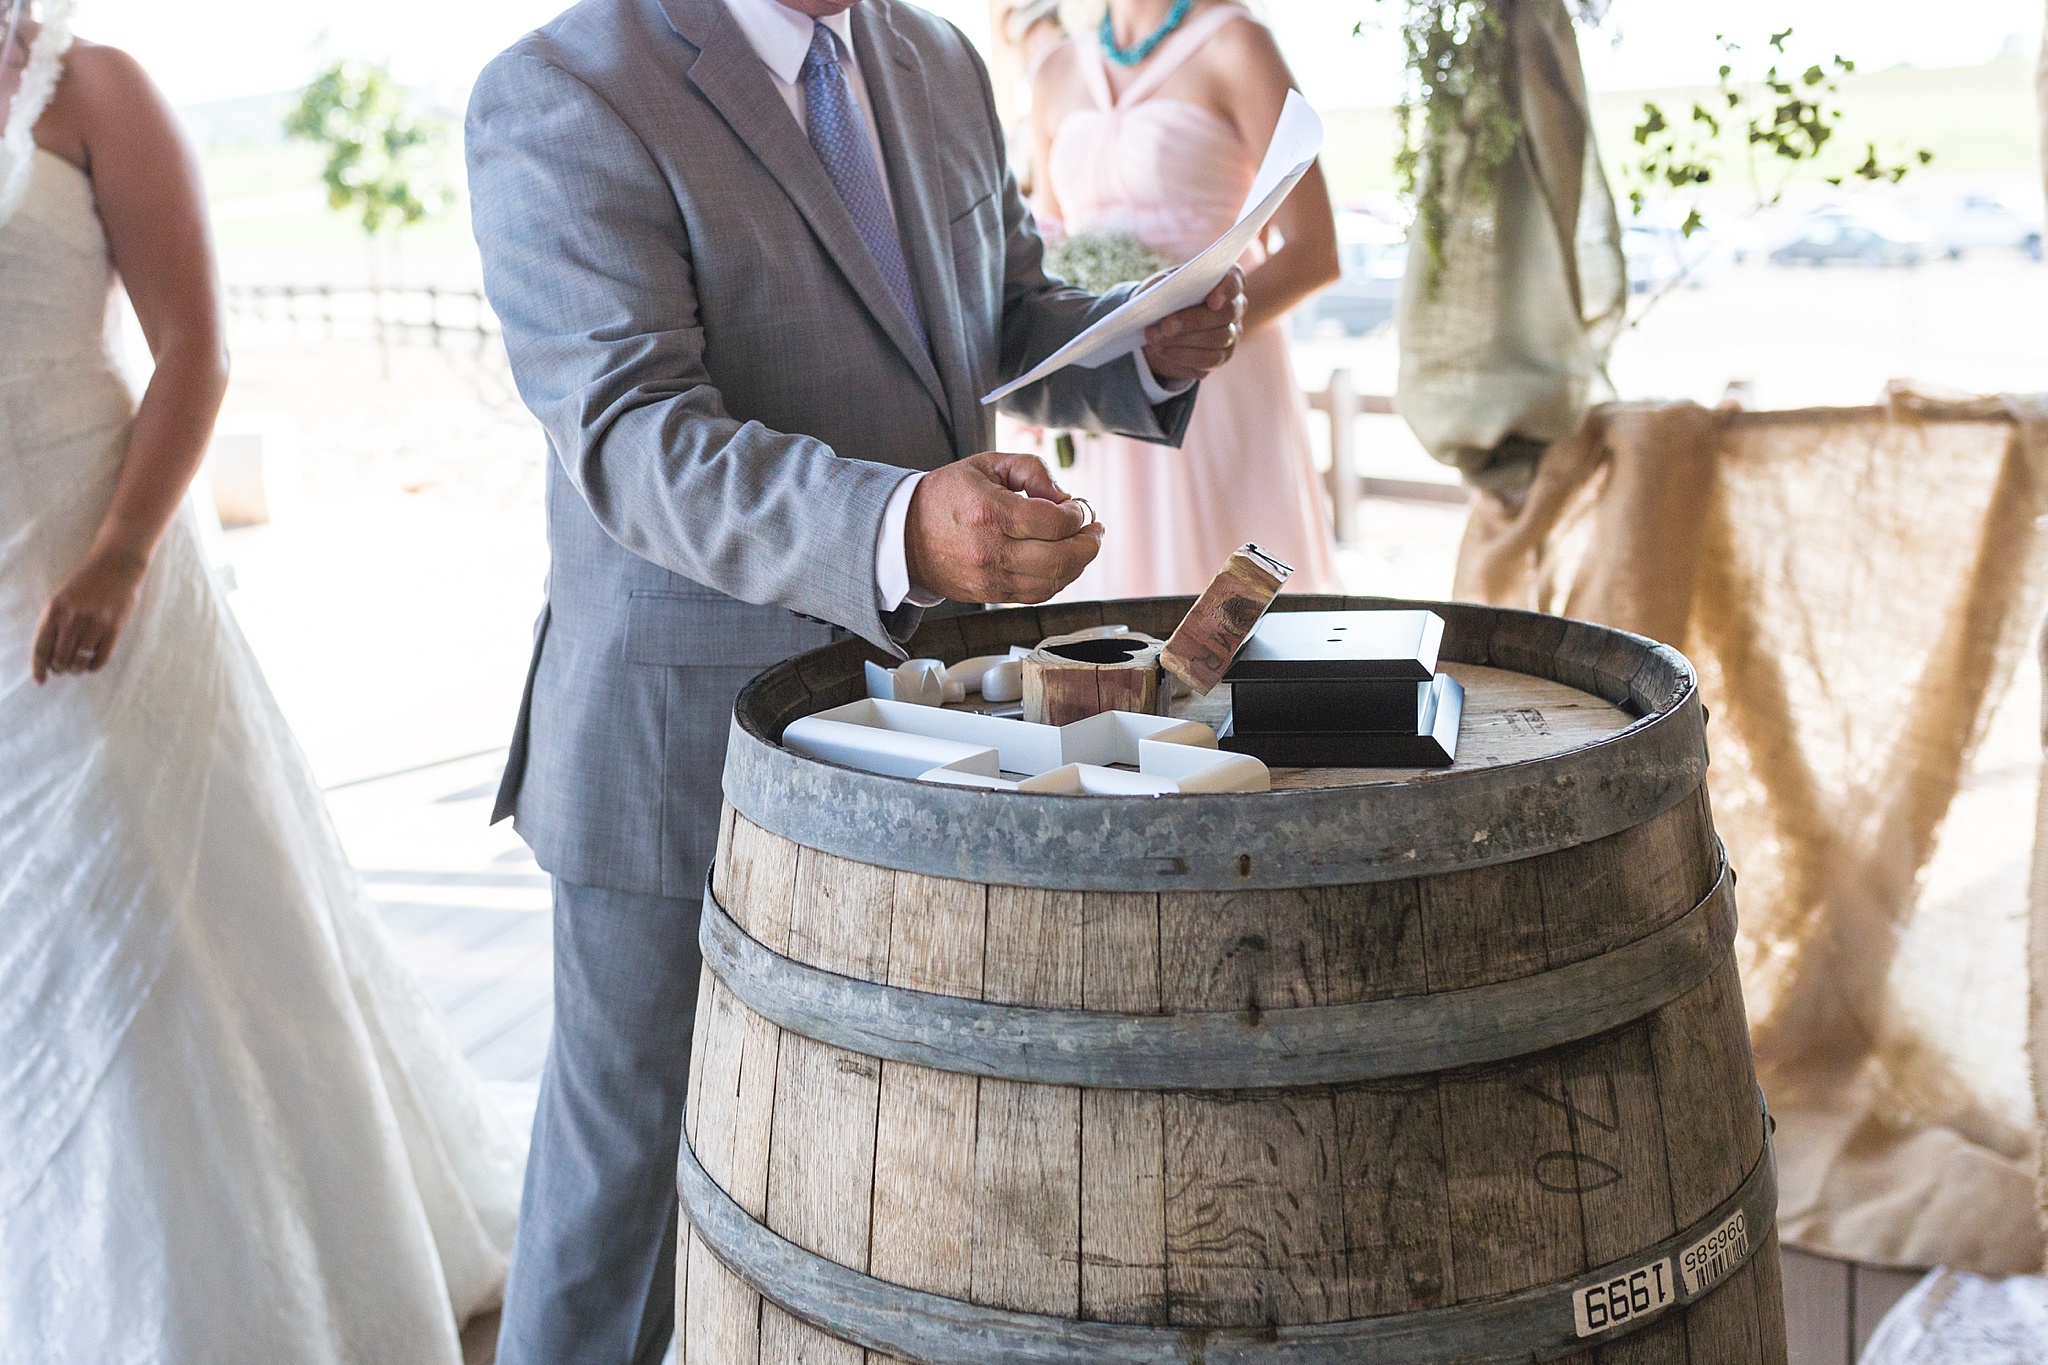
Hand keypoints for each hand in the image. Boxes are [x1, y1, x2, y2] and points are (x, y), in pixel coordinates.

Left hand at [32, 548, 147, 683]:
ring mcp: (94, 624)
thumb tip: (49, 655)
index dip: (38, 669)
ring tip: (78, 667)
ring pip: (80, 660)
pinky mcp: (114, 628)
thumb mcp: (62, 599)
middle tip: (63, 668)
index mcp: (54, 610)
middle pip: (60, 658)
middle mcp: (72, 618)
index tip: (40, 681)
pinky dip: (94, 666)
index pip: (41, 648)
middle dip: (60, 668)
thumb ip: (54, 623)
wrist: (116, 566)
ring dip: (77, 669)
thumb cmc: (86, 584)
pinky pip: (100, 658)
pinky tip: (92, 664)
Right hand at [904, 452, 1104, 604]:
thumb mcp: (986, 464)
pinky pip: (1037, 594)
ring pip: (1054, 581)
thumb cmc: (946, 496)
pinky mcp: (990, 595)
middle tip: (1095, 530)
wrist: (904, 536)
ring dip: (1078, 564)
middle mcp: (991, 549)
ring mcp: (990, 578)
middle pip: (1062, 557)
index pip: (1055, 522)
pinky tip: (1062, 563)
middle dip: (1090, 544)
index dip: (1078, 515)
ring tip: (1083, 546)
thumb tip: (1064, 496)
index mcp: (989, 511)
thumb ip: (1031, 469)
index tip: (1077, 507)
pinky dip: (1058, 580)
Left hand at [1141, 265, 1245, 383]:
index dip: (1227, 291)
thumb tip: (1161, 301)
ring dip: (1183, 340)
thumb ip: (1163, 286)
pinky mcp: (1220, 357)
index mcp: (1223, 280)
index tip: (1212, 301)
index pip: (1235, 281)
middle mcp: (1234, 307)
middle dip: (1194, 320)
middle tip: (1166, 326)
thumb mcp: (1159, 285)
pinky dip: (1182, 356)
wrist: (1159, 326)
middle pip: (1227, 314)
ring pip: (1218, 339)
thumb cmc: (1164, 297)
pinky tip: (1163, 351)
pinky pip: (1208, 360)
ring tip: (1155, 339)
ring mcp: (1231, 333)